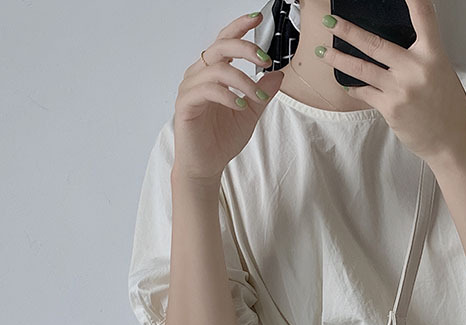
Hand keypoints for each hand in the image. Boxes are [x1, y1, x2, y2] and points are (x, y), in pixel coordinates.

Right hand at [172, 11, 283, 184]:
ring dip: (243, 81)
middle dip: (245, 48)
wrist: (207, 165)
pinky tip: (240, 106)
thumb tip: (278, 74)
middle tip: (264, 60)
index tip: (258, 18)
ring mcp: (190, 89)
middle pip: (220, 46)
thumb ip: (262, 93)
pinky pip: (207, 90)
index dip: (239, 26)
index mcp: (213, 72)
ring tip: (257, 98)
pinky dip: (227, 95)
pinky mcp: (186, 105)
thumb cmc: (221, 139)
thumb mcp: (250, 113)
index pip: (224, 41)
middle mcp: (199, 75)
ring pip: (217, 69)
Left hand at [316, 0, 465, 161]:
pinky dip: (354, 88)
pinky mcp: (390, 108)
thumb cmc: (447, 108)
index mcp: (433, 55)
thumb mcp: (440, 72)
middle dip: (348, 31)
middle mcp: (415, 69)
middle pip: (375, 44)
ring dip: (339, 59)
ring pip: (362, 69)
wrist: (450, 141)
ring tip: (323, 52)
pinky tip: (346, 84)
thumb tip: (394, 47)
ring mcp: (400, 89)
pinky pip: (365, 92)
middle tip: (331, 22)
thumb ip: (420, 57)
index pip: (423, 16)